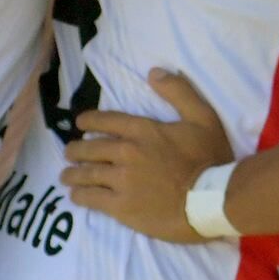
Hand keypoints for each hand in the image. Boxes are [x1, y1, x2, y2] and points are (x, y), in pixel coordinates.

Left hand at [60, 69, 235, 244]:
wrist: (212, 200)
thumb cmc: (209, 158)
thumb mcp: (203, 116)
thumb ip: (178, 92)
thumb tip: (153, 72)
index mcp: (143, 130)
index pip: (106, 120)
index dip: (89, 120)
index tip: (80, 123)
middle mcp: (127, 153)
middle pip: (91, 148)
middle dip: (76, 149)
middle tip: (69, 152)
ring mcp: (121, 181)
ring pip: (86, 174)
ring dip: (73, 173)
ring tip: (66, 175)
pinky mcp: (121, 207)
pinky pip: (91, 198)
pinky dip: (80, 195)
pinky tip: (76, 195)